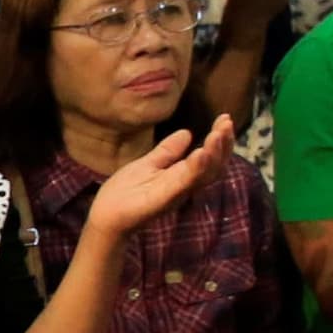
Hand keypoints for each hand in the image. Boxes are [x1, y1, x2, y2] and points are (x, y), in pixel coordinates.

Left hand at [83, 116, 232, 241]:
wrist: (105, 215)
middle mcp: (185, 185)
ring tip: (219, 133)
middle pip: (214, 166)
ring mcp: (176, 193)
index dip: (220, 139)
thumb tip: (187, 133)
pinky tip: (201, 152)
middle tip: (228, 122)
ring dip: (214, 153)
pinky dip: (195, 168)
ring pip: (204, 174)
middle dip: (224, 144)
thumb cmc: (125, 192)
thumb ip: (168, 151)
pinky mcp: (163, 199)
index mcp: (183, 176)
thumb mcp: (149, 164)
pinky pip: (183, 183)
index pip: (210, 157)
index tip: (225, 118)